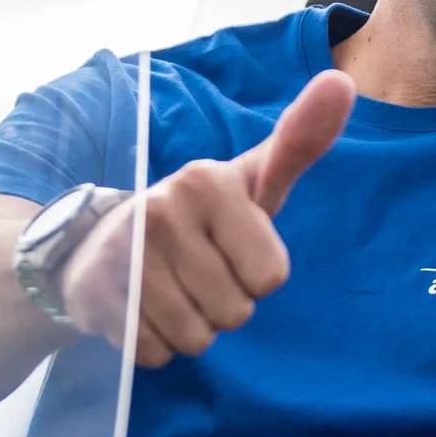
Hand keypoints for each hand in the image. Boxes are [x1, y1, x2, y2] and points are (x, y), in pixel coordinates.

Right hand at [60, 67, 353, 365]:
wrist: (92, 245)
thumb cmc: (196, 219)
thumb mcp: (247, 183)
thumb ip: (298, 143)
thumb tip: (343, 81)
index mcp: (208, 181)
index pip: (270, 276)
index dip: (255, 274)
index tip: (227, 249)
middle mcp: (162, 210)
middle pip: (235, 312)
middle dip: (221, 305)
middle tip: (192, 274)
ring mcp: (125, 255)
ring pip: (197, 338)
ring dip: (189, 328)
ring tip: (167, 291)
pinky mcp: (98, 296)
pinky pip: (156, 354)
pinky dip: (154, 344)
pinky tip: (139, 309)